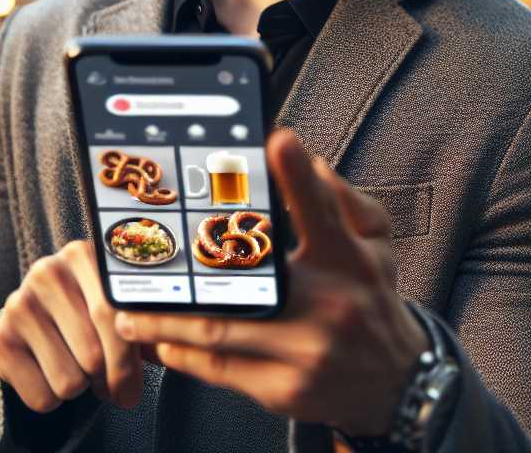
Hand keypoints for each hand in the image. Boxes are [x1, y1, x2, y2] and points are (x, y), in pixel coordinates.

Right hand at [0, 239, 143, 411]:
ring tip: (78, 370)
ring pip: (69, 381)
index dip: (127, 363)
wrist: (37, 322)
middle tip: (107, 384)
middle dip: (107, 382)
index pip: (112, 317)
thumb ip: (146, 322)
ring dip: (79, 389)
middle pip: (93, 355)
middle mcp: (46, 272)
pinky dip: (51, 399)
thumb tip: (172, 341)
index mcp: (83, 255)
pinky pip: (41, 397)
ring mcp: (18, 303)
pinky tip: (49, 374)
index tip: (132, 389)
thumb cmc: (92, 315)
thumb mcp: (121, 309)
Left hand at [114, 128, 428, 435]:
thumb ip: (343, 200)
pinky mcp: (286, 389)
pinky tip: (162, 342)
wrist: (398, 384)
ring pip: (221, 332)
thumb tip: (308, 161)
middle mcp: (330, 304)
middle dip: (193, 270)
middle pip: (251, 280)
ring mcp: (305, 351)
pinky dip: (185, 356)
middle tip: (149, 254)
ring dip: (168, 321)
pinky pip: (222, 372)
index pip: (324, 211)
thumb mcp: (376, 245)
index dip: (299, 175)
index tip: (276, 141)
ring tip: (131, 311)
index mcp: (351, 261)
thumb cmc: (373, 301)